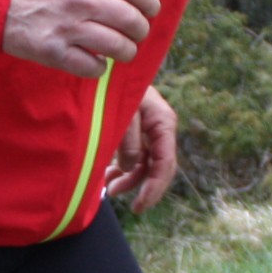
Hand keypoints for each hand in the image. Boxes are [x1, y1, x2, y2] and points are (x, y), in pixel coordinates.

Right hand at [2, 0, 158, 76]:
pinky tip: (97, 60)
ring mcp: (66, 27)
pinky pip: (90, 66)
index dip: (149, 2)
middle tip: (138, 31)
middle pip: (129, 20)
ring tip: (124, 49)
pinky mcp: (52, 51)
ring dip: (126, 50)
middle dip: (140, 29)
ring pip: (115, 46)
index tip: (151, 9)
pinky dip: (100, 67)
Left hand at [105, 88, 180, 212]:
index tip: (140, 205)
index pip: (165, 163)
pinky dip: (123, 167)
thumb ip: (128, 140)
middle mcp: (160, 129)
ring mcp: (149, 130)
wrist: (106, 67)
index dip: (154, 187)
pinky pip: (135, 156)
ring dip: (129, 178)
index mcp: (163, 123)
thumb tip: (131, 167)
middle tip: (119, 198)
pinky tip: (109, 174)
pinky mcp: (137, 131)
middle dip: (140, 186)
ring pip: (145, 164)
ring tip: (109, 187)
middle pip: (158, 167)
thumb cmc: (114, 86)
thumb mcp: (122, 112)